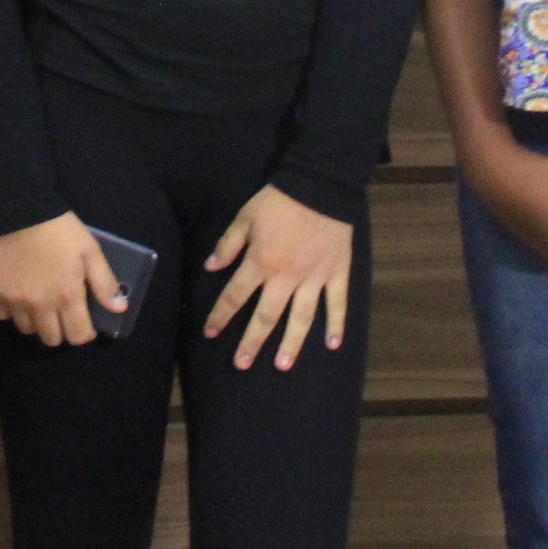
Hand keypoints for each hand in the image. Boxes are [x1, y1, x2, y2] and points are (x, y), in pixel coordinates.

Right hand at [0, 213, 128, 348]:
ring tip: (39, 303)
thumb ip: (104, 282)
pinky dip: (11, 311)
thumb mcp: (90, 250)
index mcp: (67, 296)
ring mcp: (14, 301)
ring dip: (35, 321)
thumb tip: (119, 309)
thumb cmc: (60, 229)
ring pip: (27, 329)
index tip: (84, 322)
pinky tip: (17, 295)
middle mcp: (40, 306)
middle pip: (51, 339)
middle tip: (61, 311)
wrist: (20, 210)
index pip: (77, 336)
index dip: (84, 333)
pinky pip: (2, 315)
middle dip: (60, 330)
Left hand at [203, 184, 353, 369]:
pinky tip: (334, 345)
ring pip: (301, 318)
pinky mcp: (337, 273)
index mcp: (261, 261)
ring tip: (282, 364)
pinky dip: (337, 324)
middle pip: (266, 316)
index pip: (235, 296)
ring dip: (292, 343)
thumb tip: (210, 268)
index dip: (220, 316)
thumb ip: (228, 244)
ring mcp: (314, 278)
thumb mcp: (245, 216)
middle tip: (242, 364)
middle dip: (252, 342)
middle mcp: (286, 276)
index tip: (210, 333)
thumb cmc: (280, 200)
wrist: (320, 184)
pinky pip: (338, 303)